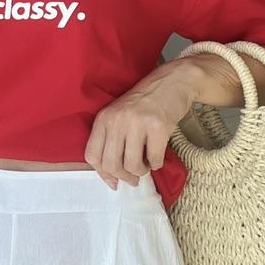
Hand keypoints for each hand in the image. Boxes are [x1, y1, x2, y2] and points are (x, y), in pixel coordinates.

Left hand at [84, 70, 196, 189]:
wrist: (172, 82)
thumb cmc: (144, 103)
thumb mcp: (120, 117)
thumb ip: (112, 143)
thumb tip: (112, 182)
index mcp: (103, 118)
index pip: (92, 155)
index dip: (103, 173)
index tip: (115, 180)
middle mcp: (117, 120)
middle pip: (111, 164)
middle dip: (125, 177)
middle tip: (134, 177)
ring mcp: (137, 123)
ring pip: (133, 165)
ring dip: (142, 171)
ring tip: (147, 164)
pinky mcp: (158, 126)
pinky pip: (154, 159)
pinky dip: (157, 164)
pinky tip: (158, 155)